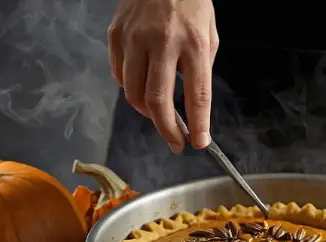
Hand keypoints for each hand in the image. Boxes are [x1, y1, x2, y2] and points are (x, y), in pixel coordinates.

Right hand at [108, 0, 217, 152]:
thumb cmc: (191, 3)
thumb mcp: (209, 34)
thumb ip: (200, 70)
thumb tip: (191, 108)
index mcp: (194, 43)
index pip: (197, 94)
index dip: (198, 124)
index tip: (198, 143)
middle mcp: (162, 42)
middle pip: (157, 101)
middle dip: (166, 129)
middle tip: (175, 142)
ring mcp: (134, 38)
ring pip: (133, 93)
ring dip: (147, 112)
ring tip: (160, 114)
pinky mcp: (115, 35)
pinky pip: (120, 76)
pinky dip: (132, 89)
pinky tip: (143, 86)